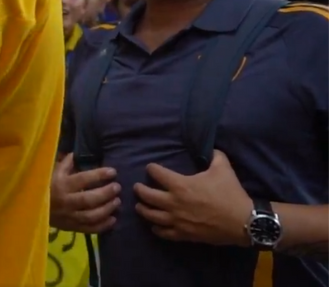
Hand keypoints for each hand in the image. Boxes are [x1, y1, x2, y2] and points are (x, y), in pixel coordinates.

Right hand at [49, 153, 119, 233]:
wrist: (30, 208)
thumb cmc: (43, 186)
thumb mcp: (50, 173)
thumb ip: (64, 164)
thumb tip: (75, 154)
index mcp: (60, 185)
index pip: (82, 179)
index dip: (99, 175)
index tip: (112, 172)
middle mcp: (66, 202)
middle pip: (89, 199)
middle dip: (106, 193)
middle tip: (117, 187)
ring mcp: (69, 216)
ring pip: (91, 216)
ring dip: (107, 209)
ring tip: (117, 201)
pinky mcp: (71, 228)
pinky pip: (89, 229)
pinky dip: (103, 226)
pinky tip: (113, 220)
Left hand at [134, 150, 251, 246]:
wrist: (243, 221)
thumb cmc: (230, 193)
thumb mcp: (223, 168)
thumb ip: (214, 156)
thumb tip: (211, 148)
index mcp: (180, 185)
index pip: (157, 173)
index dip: (152, 169)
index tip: (150, 168)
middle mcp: (173, 202)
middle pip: (147, 196)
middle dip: (139, 190)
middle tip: (137, 187)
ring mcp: (177, 220)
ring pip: (151, 216)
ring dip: (143, 210)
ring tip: (139, 206)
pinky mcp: (184, 234)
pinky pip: (164, 233)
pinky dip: (157, 229)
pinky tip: (154, 227)